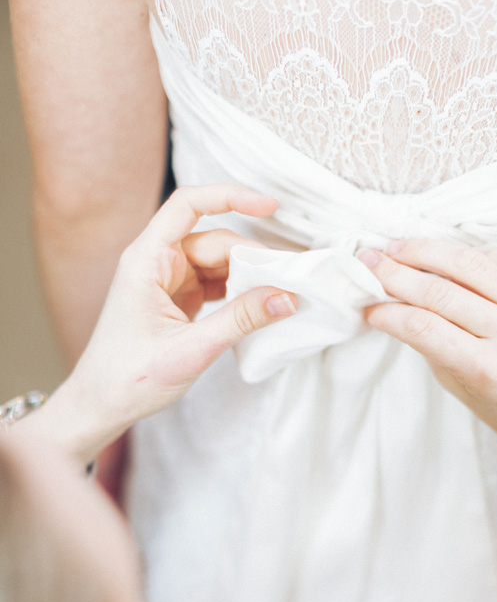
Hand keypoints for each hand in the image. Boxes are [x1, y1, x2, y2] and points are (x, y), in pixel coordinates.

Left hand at [29, 185, 295, 463]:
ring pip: (219, 263)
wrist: (100, 405)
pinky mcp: (178, 300)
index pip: (189, 204)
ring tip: (281, 294)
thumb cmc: (129, 377)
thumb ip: (240, 320)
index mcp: (146, 260)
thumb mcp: (191, 349)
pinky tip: (261, 307)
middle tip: (291, 279)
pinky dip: (239, 293)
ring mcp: (167, 281)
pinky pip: (215, 284)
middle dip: (253, 256)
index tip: (270, 206)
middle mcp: (156, 262)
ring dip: (249, 276)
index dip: (230, 196)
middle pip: (214, 240)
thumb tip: (286, 297)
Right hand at [359, 240, 496, 444]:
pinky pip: (496, 260)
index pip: (423, 327)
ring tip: (397, 248)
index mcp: (487, 368)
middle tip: (368, 262)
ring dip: (425, 251)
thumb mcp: (461, 386)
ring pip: (467, 264)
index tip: (367, 306)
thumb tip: (395, 304)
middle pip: (439, 291)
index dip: (387, 311)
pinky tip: (440, 255)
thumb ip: (432, 344)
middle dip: (396, 273)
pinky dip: (462, 256)